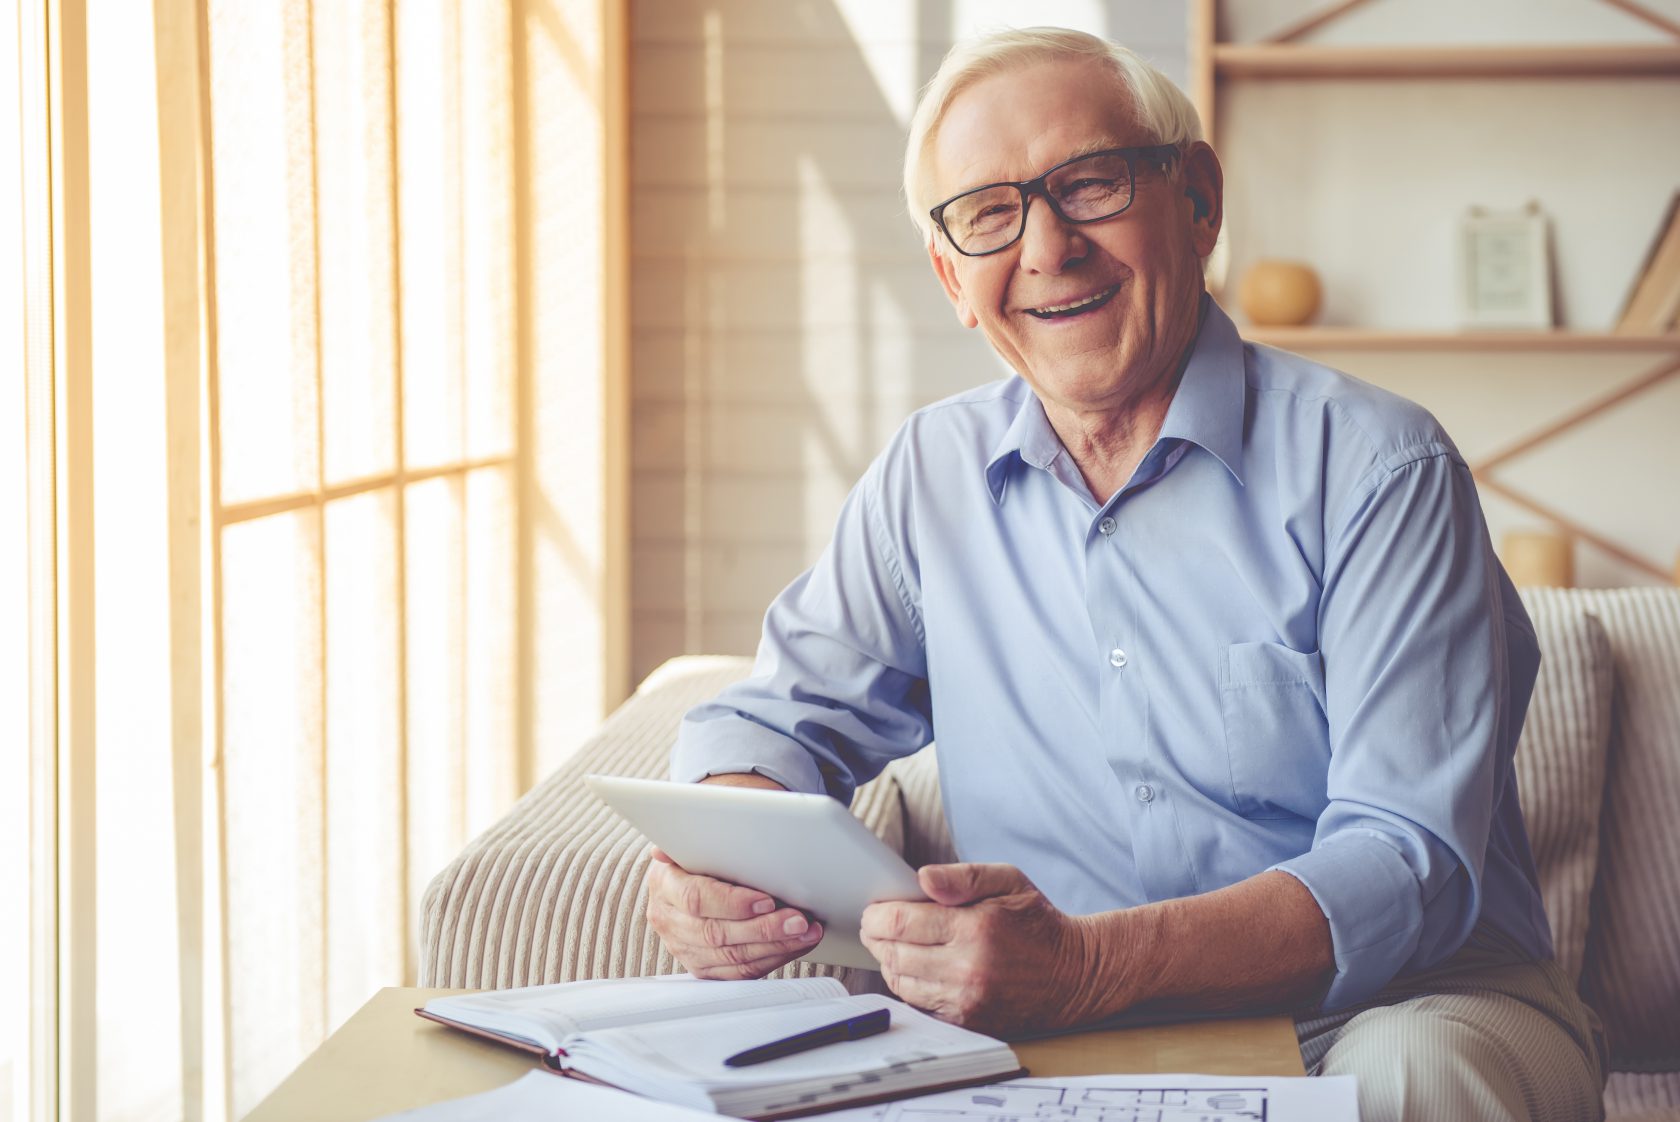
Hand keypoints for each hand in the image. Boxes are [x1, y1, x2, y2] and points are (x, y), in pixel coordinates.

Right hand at [644, 848, 824, 979]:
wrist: (690, 876)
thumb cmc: (702, 853)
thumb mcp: (694, 839)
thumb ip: (695, 837)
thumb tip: (670, 845)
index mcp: (665, 886)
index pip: (696, 899)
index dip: (732, 902)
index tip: (766, 899)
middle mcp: (669, 922)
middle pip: (717, 934)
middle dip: (764, 928)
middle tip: (799, 920)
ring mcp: (685, 949)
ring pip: (732, 957)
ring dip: (776, 946)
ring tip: (806, 932)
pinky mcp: (704, 967)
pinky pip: (739, 973)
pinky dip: (772, 960)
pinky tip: (795, 945)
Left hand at [860, 863, 1127, 1034]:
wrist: (1074, 975)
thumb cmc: (1037, 922)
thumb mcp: (1008, 880)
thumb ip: (962, 876)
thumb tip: (921, 877)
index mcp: (975, 928)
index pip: (902, 923)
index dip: (877, 914)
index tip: (872, 908)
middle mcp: (968, 969)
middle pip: (894, 954)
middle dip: (877, 937)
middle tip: (874, 924)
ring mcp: (966, 1000)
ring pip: (901, 982)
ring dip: (888, 961)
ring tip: (890, 944)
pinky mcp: (967, 1021)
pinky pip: (919, 1003)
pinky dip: (907, 984)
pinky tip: (912, 967)